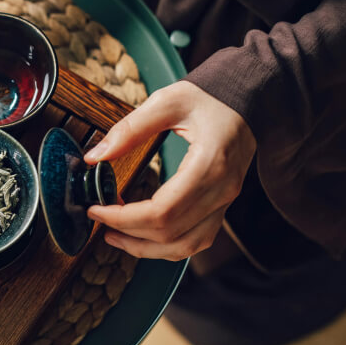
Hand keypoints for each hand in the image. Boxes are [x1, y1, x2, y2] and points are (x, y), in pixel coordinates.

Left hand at [84, 81, 255, 260]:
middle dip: (127, 232)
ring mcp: (226, 201)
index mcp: (210, 165)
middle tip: (97, 218)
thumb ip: (129, 129)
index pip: (162, 211)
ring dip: (146, 247)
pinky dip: (168, 245)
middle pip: (170, 233)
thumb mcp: (166, 101)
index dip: (123, 218)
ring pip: (186, 246)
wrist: (250, 98)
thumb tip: (95, 156)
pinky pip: (197, 239)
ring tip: (114, 235)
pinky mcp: (223, 204)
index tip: (96, 209)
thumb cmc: (210, 97)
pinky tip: (143, 235)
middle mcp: (222, 190)